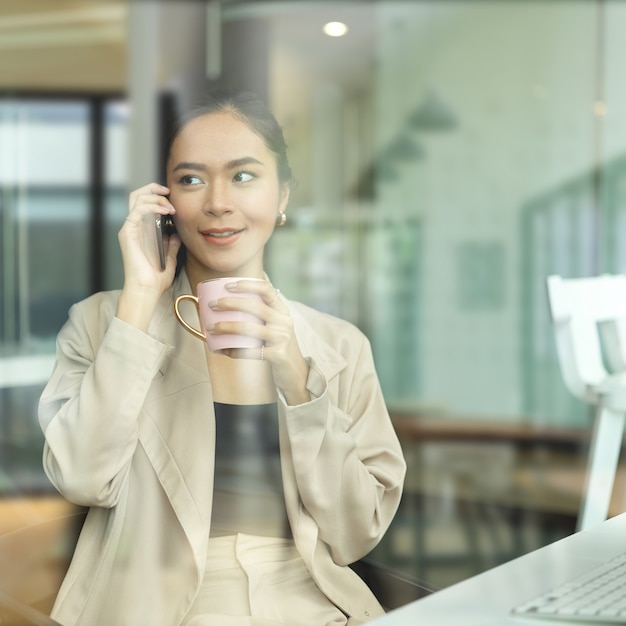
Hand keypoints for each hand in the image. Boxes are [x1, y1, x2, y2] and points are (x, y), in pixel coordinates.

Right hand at [116, 183, 181, 331]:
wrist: (146, 289)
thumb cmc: (155, 279)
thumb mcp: (170, 259)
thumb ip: (172, 246)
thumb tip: (177, 235)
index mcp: (142, 231)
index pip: (144, 203)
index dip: (157, 195)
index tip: (172, 198)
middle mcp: (134, 227)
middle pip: (137, 195)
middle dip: (153, 188)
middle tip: (169, 191)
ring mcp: (129, 229)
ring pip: (136, 198)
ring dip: (155, 197)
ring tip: (170, 206)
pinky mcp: (128, 232)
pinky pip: (138, 210)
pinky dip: (152, 206)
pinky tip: (165, 211)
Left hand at [212, 280, 309, 404]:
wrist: (295, 372)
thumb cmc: (278, 346)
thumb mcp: (275, 326)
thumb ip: (260, 315)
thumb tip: (228, 305)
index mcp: (282, 311)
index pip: (266, 289)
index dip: (247, 284)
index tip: (228, 285)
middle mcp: (284, 322)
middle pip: (254, 306)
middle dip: (230, 303)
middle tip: (212, 305)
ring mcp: (282, 338)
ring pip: (248, 328)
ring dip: (226, 327)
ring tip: (211, 328)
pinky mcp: (278, 355)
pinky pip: (249, 351)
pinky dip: (232, 350)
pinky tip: (221, 349)